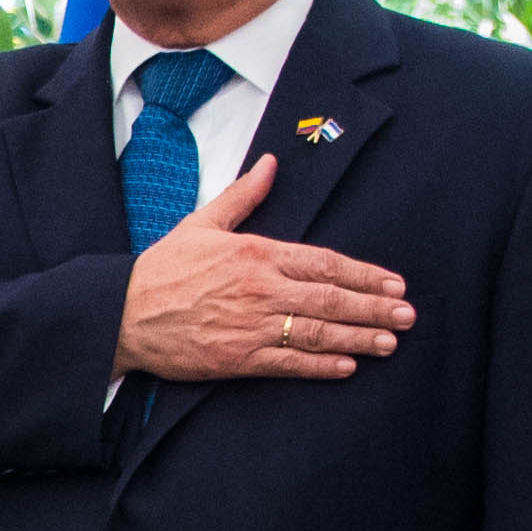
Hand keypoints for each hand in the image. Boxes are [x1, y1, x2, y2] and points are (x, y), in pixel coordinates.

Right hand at [116, 156, 411, 381]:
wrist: (124, 314)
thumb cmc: (163, 268)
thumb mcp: (203, 223)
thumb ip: (243, 195)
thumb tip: (270, 163)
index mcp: (256, 253)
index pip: (325, 263)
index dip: (364, 275)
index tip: (393, 283)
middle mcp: (261, 289)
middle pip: (330, 300)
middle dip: (374, 308)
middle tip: (407, 316)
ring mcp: (251, 326)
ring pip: (317, 333)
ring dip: (358, 338)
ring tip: (389, 343)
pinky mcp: (237, 359)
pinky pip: (289, 363)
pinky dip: (321, 366)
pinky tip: (347, 367)